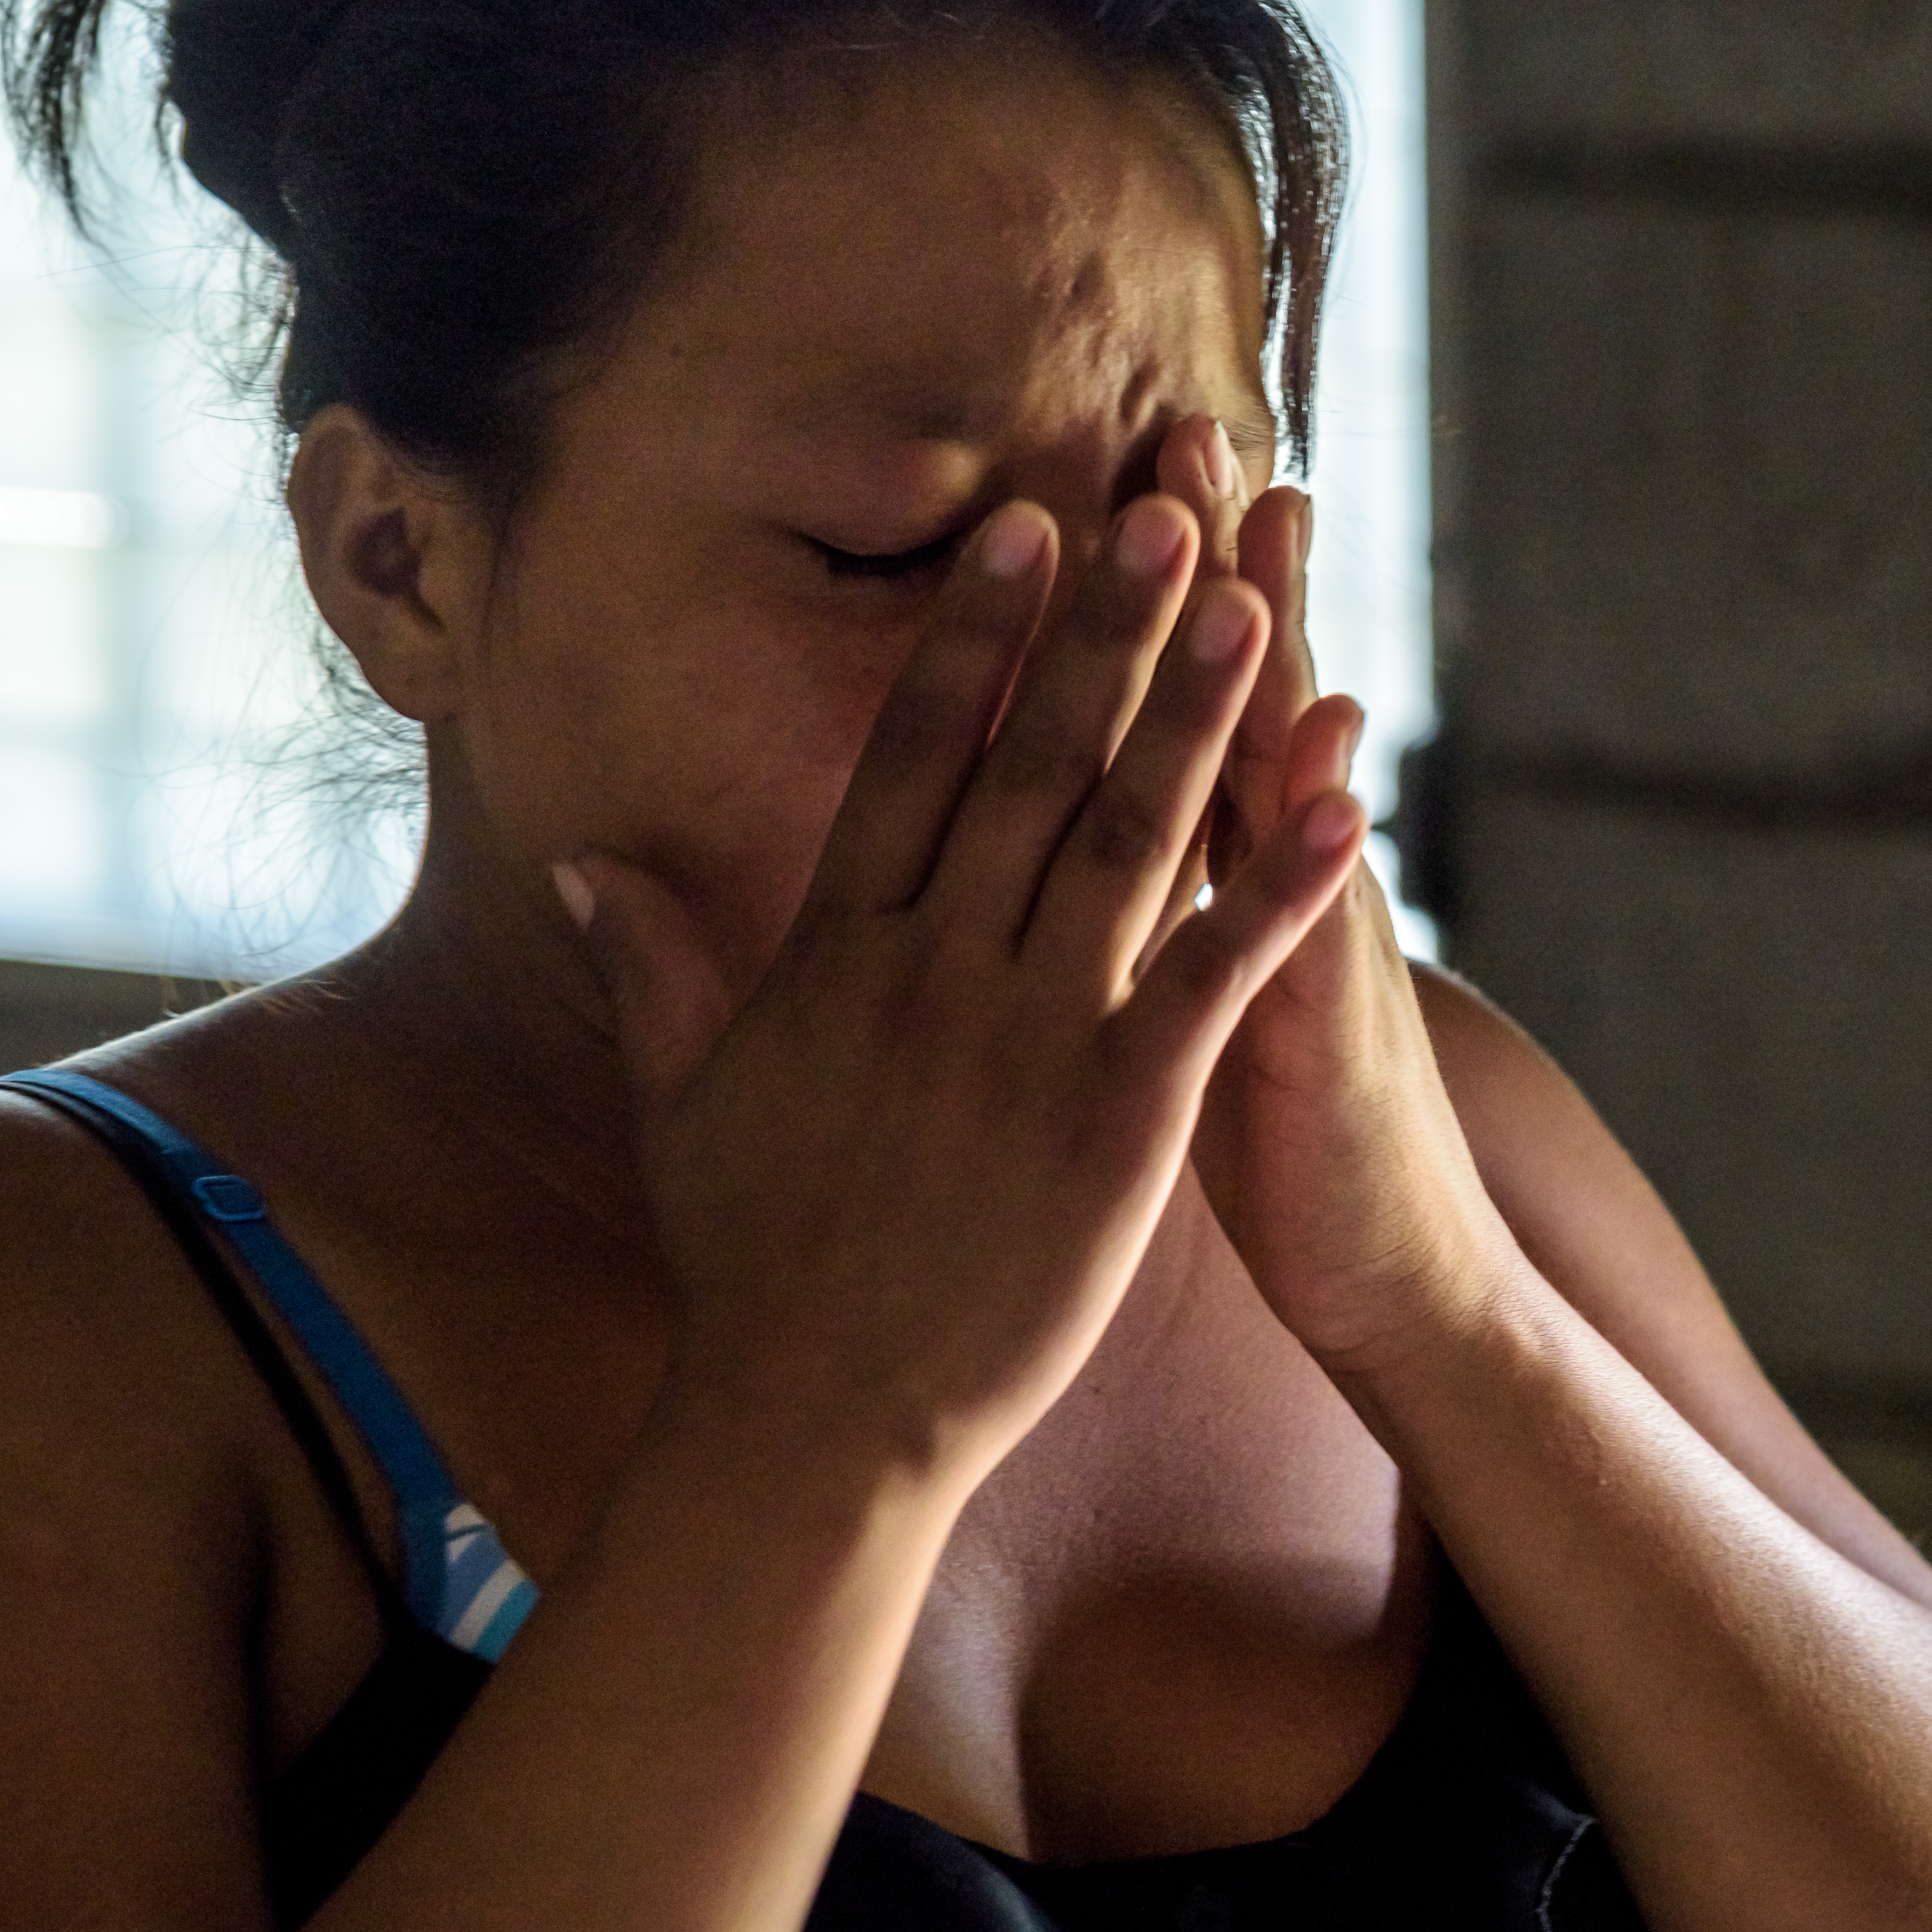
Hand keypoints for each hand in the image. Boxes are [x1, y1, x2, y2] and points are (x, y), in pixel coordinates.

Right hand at [560, 493, 1369, 1494]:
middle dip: (1104, 633)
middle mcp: (933, 975)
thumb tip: (587, 861)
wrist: (813, 1420)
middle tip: (1165, 511)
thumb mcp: (680, 1098)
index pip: (913, 759)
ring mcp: (1029, 1043)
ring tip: (1256, 605)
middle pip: (1031, 768)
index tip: (1023, 531)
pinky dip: (1281, 889)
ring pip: (1127, 844)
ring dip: (1198, 719)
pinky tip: (1344, 808)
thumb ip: (654, 963)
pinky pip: (1213, 980)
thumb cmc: (750, 1266)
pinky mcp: (1118, 1123)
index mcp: (837, 956)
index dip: (974, 637)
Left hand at [1161, 422, 1523, 1376]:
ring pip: (1286, 762)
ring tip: (1270, 522)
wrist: (1390, 1273)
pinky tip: (1335, 739)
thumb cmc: (1270, 1146)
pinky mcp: (1324, 1020)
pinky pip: (1317, 909)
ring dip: (1277, 639)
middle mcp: (1273, 880)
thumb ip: (1152, 911)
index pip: (1164, 707)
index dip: (1140, 597)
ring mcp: (1310, 936)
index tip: (1111, 468)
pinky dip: (1324, 826)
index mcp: (1206, 880)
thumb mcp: (1186, 1011)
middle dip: (1210, 564)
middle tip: (1190, 428)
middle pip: (1233, 694)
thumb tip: (1094, 834)